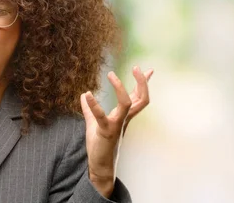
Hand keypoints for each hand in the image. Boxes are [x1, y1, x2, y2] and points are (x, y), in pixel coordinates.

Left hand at [80, 66, 152, 197]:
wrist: (100, 165)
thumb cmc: (99, 144)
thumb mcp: (93, 122)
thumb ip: (90, 109)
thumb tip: (84, 95)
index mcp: (124, 116)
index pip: (139, 97)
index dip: (144, 84)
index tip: (149, 70)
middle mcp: (124, 119)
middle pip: (142, 99)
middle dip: (142, 83)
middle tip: (137, 68)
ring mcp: (117, 125)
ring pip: (127, 104)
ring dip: (120, 89)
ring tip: (111, 75)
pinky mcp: (106, 131)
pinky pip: (101, 117)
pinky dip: (94, 105)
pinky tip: (86, 94)